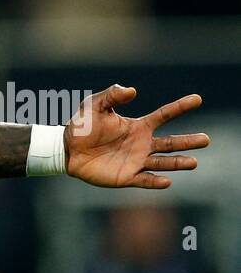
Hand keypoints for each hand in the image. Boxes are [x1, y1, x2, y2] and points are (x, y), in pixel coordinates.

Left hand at [65, 85, 207, 188]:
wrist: (67, 149)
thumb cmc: (82, 125)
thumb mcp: (94, 105)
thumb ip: (112, 95)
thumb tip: (131, 90)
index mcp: (138, 126)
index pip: (164, 115)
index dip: (180, 107)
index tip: (197, 99)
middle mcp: (142, 144)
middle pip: (170, 143)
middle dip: (188, 141)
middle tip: (206, 140)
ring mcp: (135, 161)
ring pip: (162, 163)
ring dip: (177, 163)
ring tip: (193, 162)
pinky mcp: (126, 177)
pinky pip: (144, 180)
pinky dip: (155, 181)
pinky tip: (167, 181)